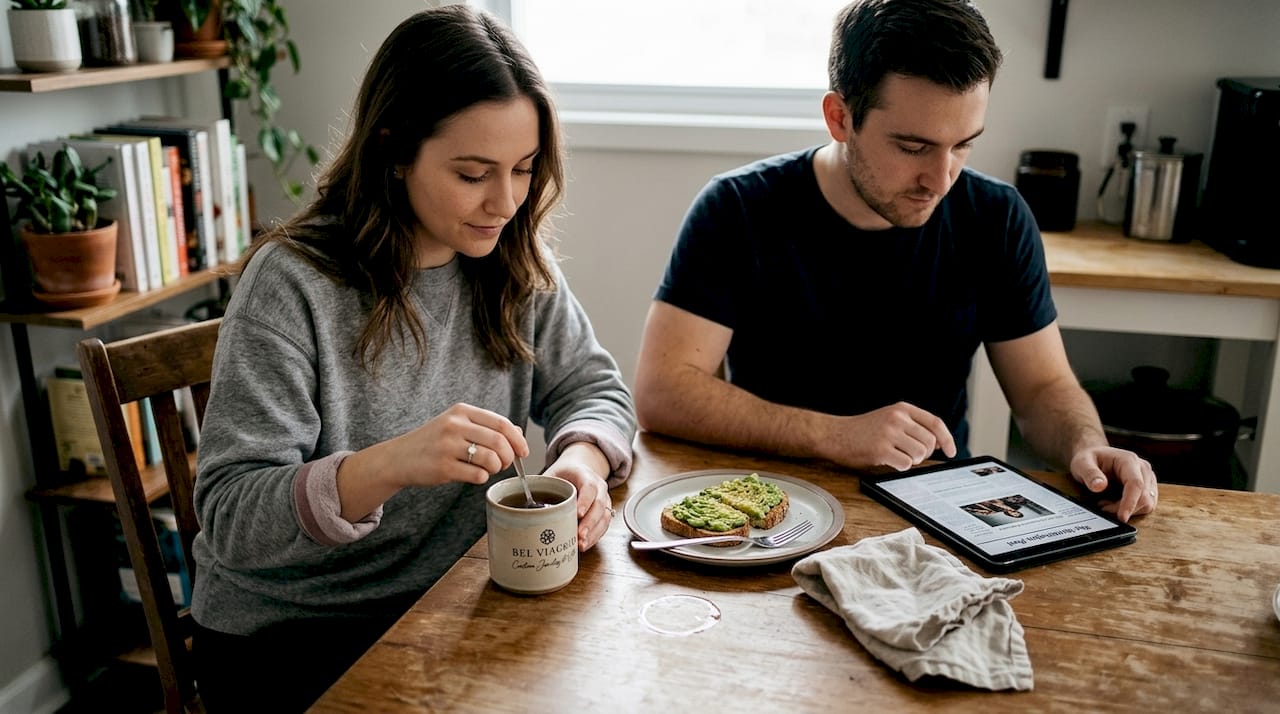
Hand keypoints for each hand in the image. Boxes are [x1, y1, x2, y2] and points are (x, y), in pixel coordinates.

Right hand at [384, 403, 527, 487]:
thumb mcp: (458, 425)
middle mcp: (454, 425)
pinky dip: (482, 478)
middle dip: (508, 457)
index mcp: (461, 411)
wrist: (399, 458)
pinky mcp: (443, 467)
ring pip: (491, 459)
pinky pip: (477, 475)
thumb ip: (487, 427)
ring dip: (495, 468)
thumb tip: (518, 433)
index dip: (518, 440)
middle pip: (499, 442)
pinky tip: (472, 475)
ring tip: (487, 468)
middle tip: (504, 464)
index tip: (523, 451)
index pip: (501, 423)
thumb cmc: (434, 441)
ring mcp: (447, 446)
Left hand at [544, 447, 614, 551]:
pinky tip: (584, 544)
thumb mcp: (553, 474)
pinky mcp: (604, 512)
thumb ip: (541, 486)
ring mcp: (604, 500)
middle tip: (579, 535)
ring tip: (581, 544)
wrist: (579, 469)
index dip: (585, 500)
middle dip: (590, 522)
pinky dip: (595, 536)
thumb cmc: (565, 474)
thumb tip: (522, 502)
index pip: (589, 486)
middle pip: (599, 504)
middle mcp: (598, 487)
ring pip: (604, 517)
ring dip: (593, 532)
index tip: (577, 513)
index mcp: (585, 475)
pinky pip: (604, 525)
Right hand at [820, 402, 956, 470]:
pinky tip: (888, 461)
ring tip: (897, 456)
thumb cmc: (862, 430)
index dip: (947, 439)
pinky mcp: (881, 449)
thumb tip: (938, 444)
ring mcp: (889, 433)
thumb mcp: (889, 418)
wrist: (835, 434)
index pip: (935, 423)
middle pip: (930, 442)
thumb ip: (911, 426)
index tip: (951, 451)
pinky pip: (905, 464)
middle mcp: (897, 418)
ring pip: (920, 454)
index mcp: (902, 409)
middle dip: (924, 454)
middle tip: (910, 455)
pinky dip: (900, 466)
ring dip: (912, 461)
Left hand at [1069, 446, 1157, 521]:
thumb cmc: (1089, 458)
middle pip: (1144, 497)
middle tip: (1102, 506)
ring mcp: (1147, 478)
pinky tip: (1115, 504)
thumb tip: (1100, 486)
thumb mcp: (1082, 463)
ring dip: (1127, 510)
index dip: (1130, 502)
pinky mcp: (1147, 487)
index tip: (1121, 517)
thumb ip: (1090, 473)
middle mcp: (1142, 469)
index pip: (1136, 484)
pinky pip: (1145, 505)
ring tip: (1106, 504)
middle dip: (1123, 508)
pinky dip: (1130, 509)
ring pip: (1147, 503)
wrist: (1094, 457)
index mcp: (1129, 460)